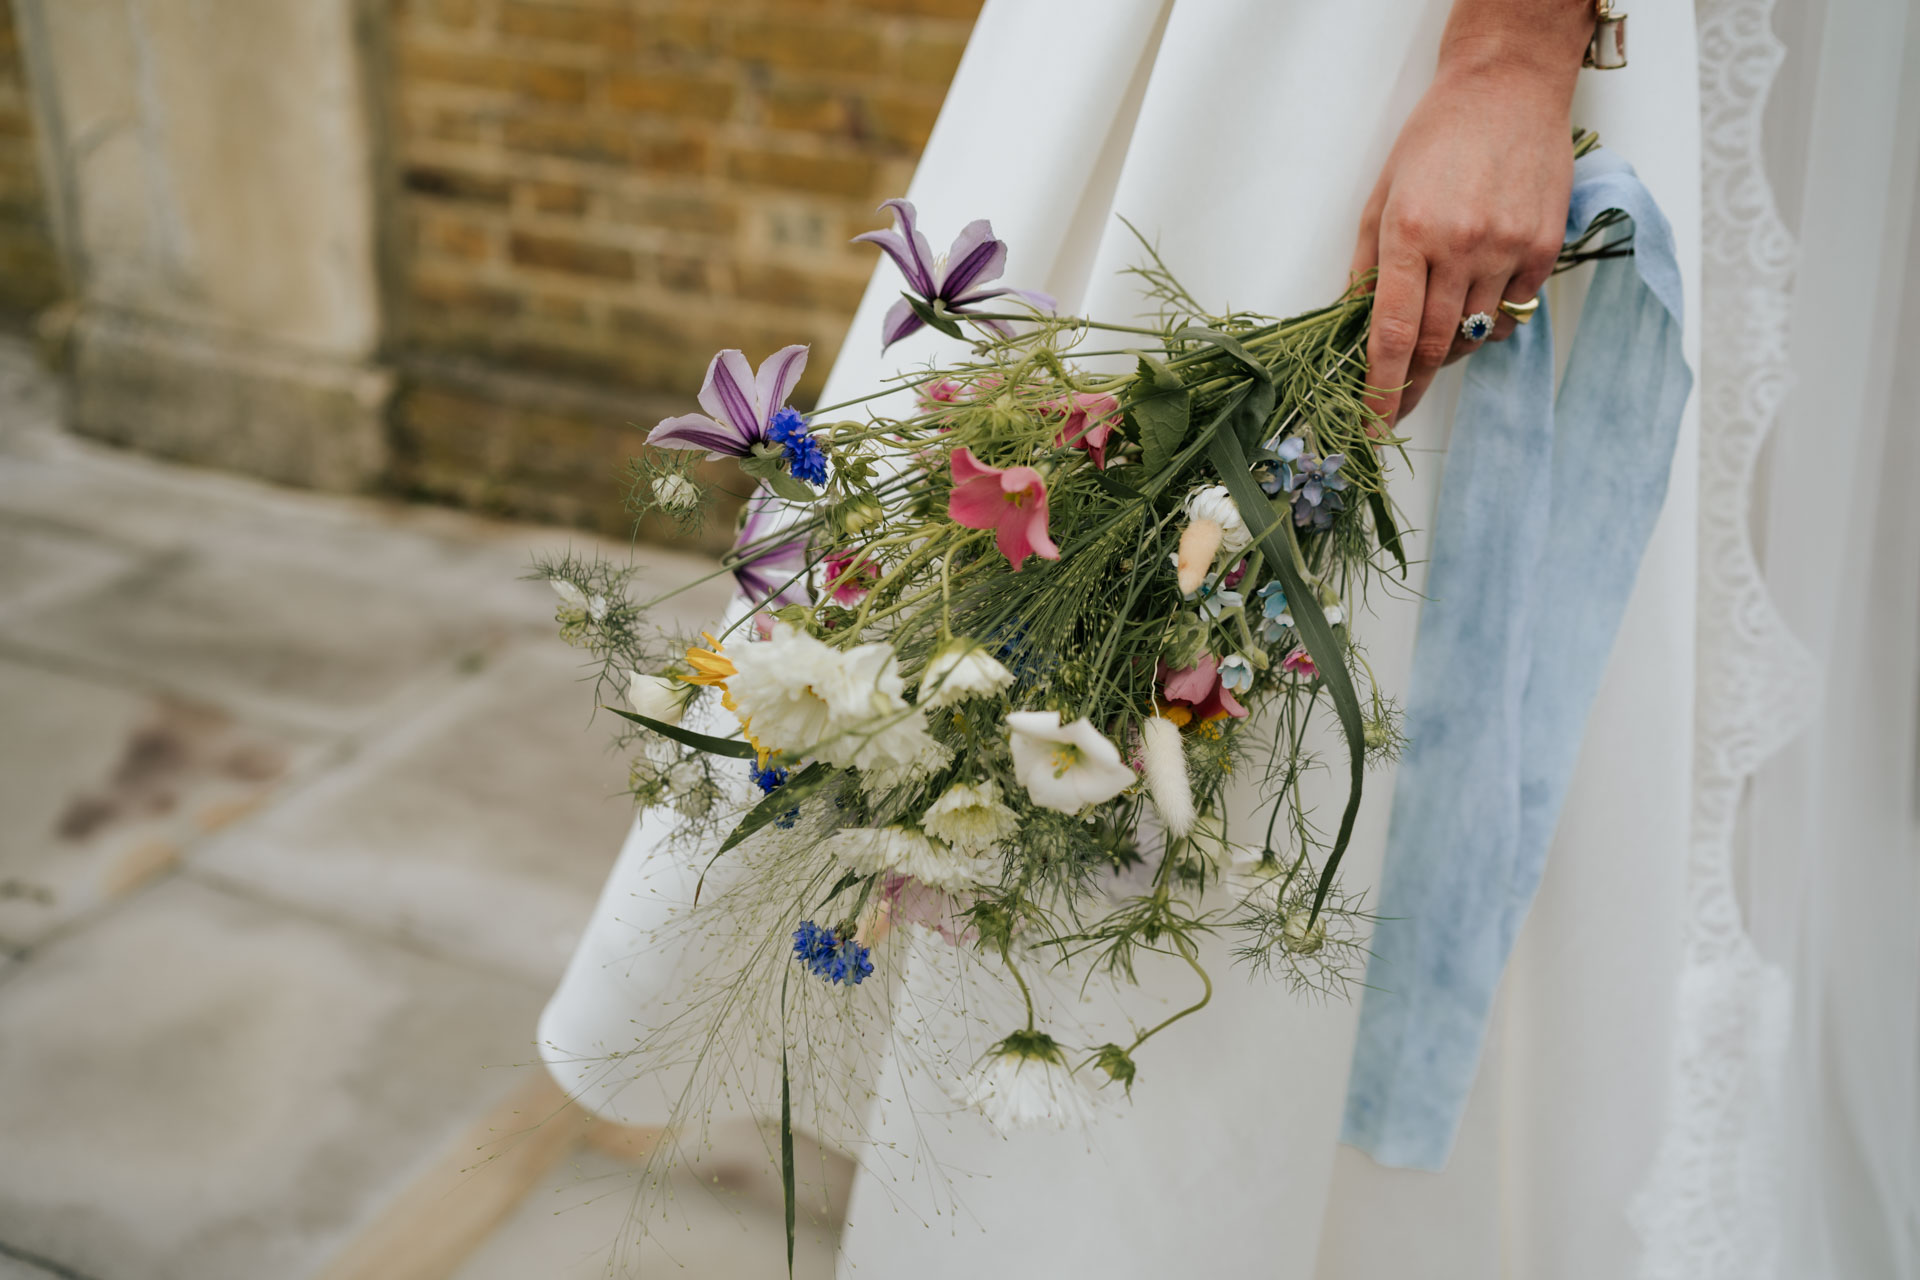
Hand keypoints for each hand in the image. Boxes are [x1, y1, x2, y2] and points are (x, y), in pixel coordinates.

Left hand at [1352, 12, 1591, 427]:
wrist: (1507, 89)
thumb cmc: (1435, 138)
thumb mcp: (1381, 197)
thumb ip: (1367, 267)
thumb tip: (1352, 328)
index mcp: (1410, 234)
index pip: (1393, 334)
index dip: (1381, 389)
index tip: (1372, 425)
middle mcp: (1461, 246)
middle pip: (1434, 346)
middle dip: (1412, 384)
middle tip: (1397, 404)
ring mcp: (1507, 248)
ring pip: (1476, 335)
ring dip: (1450, 350)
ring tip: (1437, 333)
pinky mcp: (1543, 247)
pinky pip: (1514, 312)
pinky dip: (1490, 321)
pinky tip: (1476, 300)